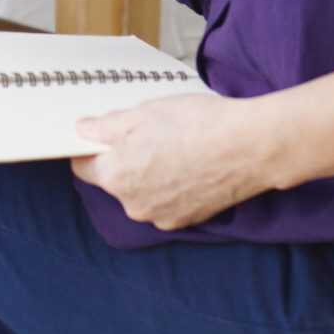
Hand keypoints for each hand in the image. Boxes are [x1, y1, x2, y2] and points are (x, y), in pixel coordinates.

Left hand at [68, 92, 283, 230]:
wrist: (249, 147)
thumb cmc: (196, 125)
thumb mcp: (142, 113)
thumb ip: (105, 127)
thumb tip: (83, 131)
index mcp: (116, 177)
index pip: (84, 168)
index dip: (90, 149)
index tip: (103, 136)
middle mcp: (134, 204)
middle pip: (115, 181)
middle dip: (125, 160)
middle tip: (148, 134)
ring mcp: (161, 216)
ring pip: (142, 192)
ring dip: (149, 174)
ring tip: (174, 148)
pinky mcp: (186, 220)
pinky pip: (166, 202)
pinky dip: (172, 187)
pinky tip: (189, 164)